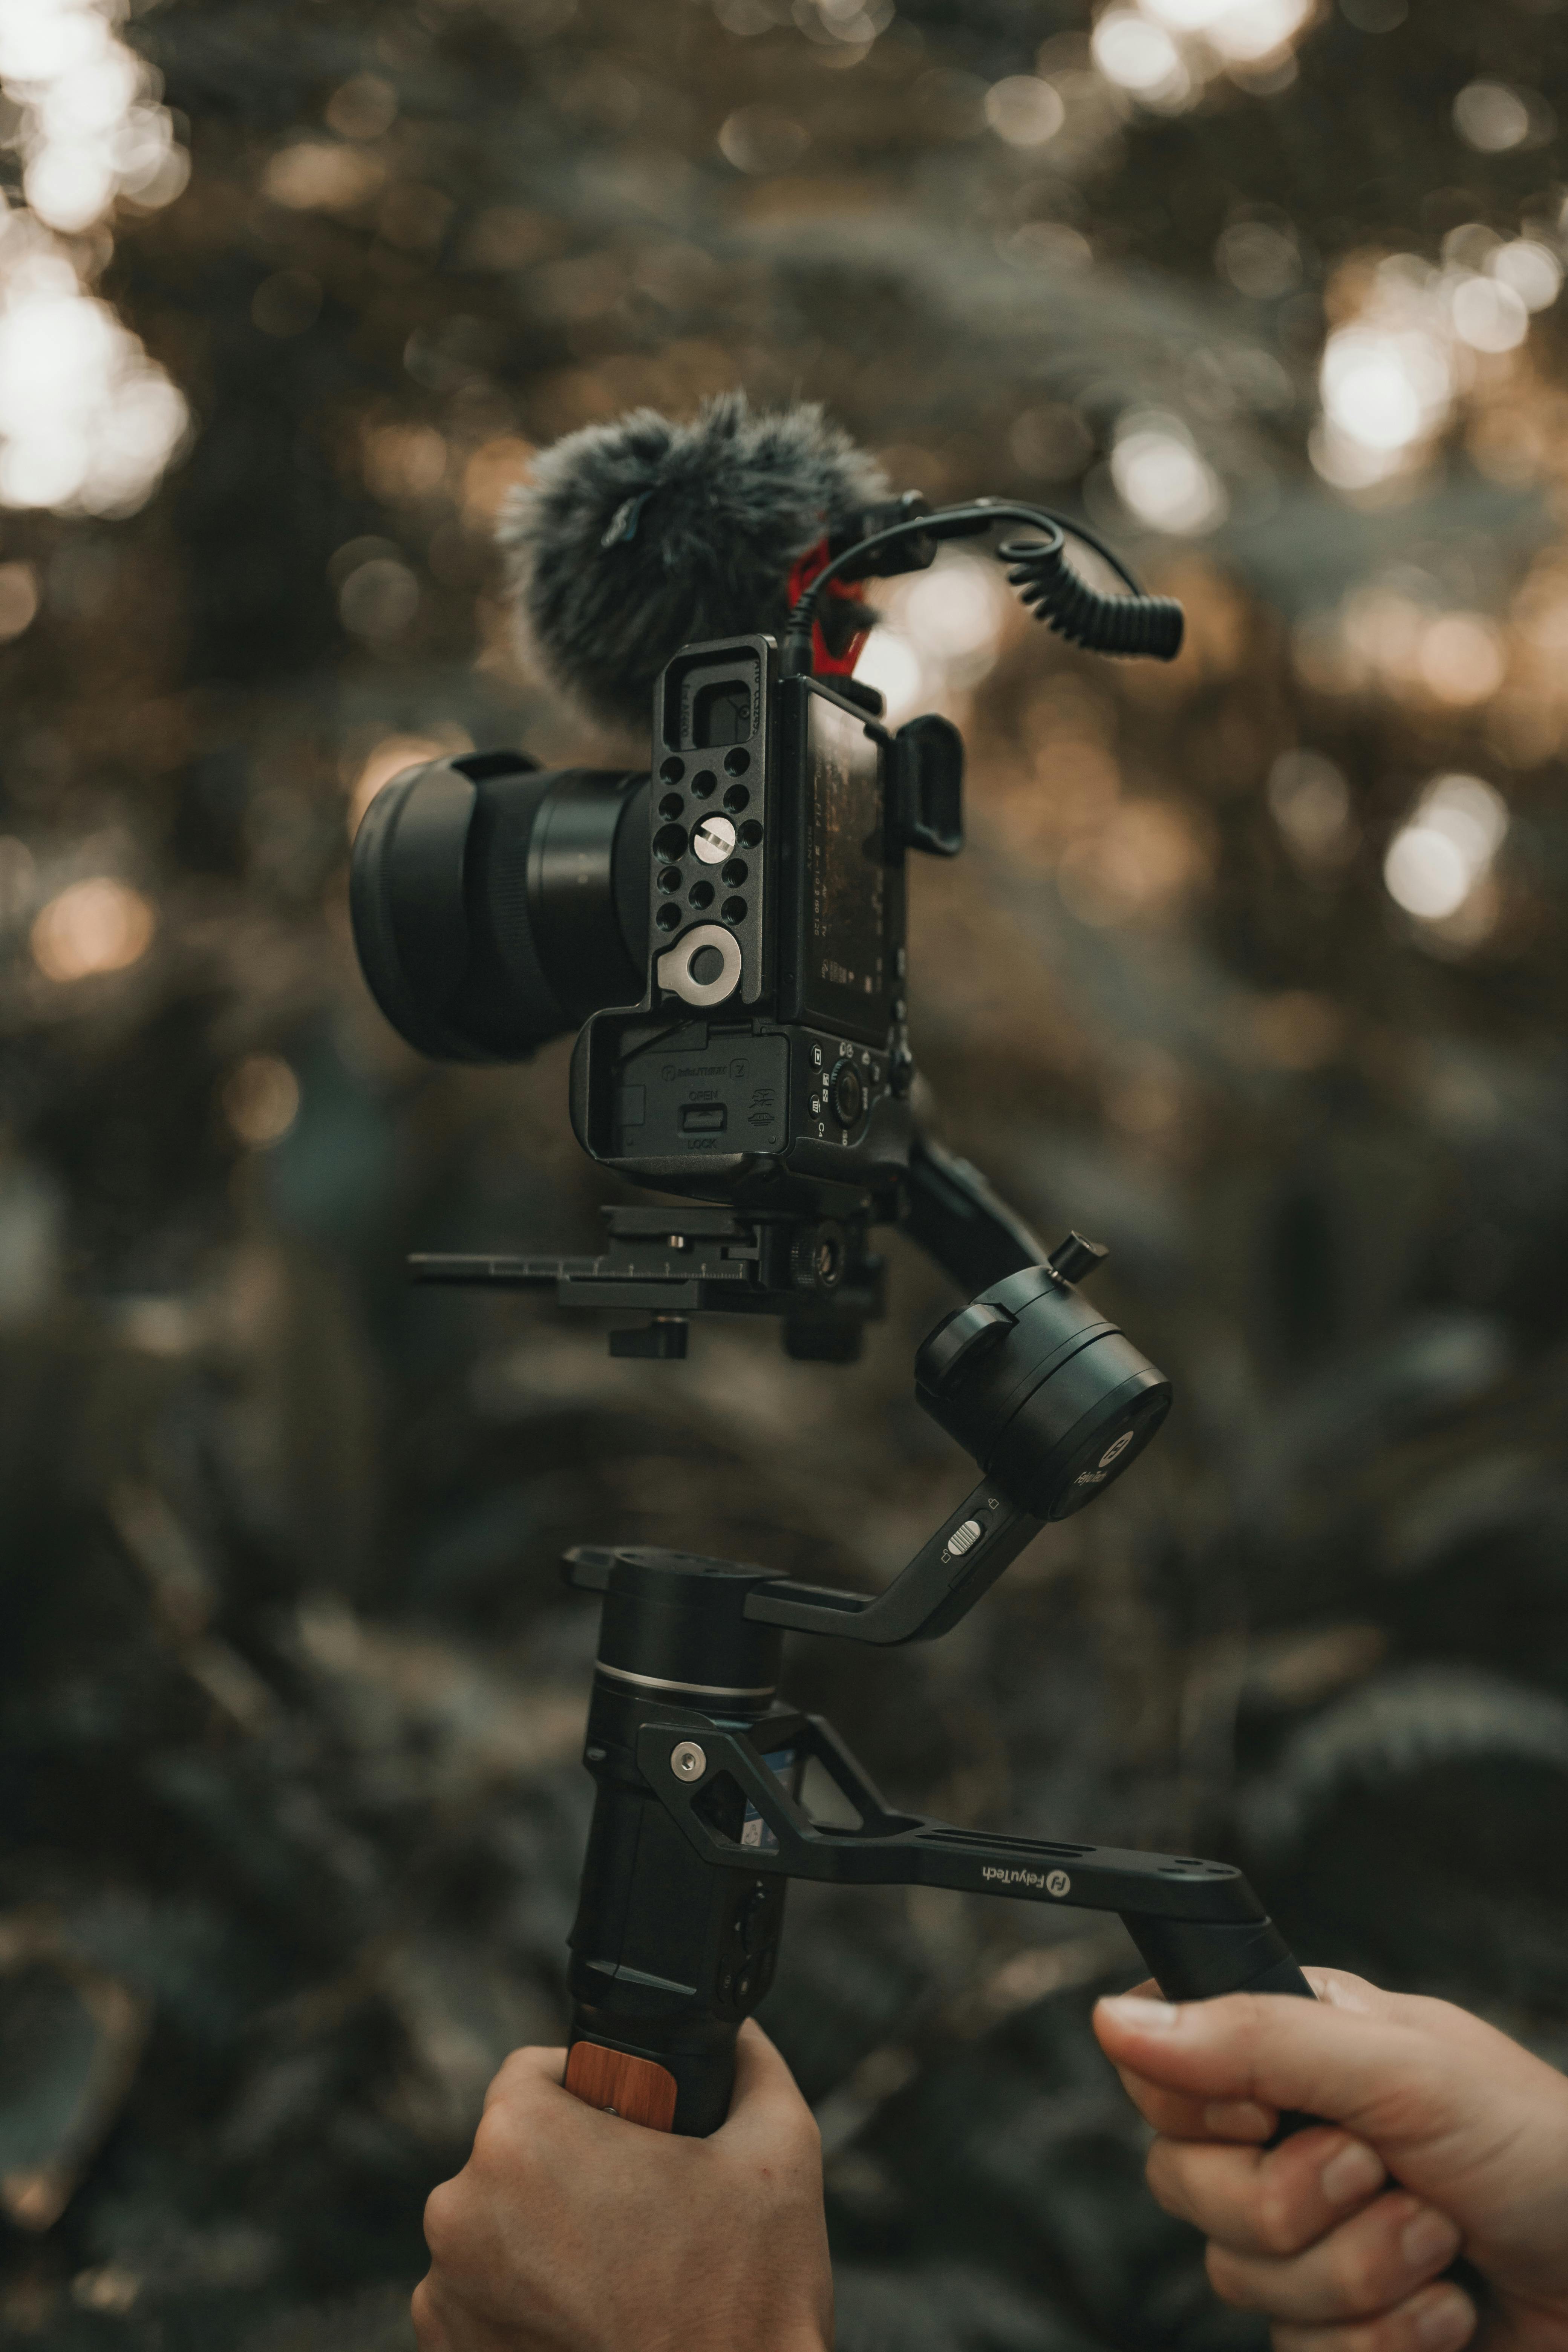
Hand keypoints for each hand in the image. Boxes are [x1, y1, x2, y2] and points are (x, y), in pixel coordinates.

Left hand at [413, 2021, 832, 2351]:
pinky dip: (524, 2305)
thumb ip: (751, 2064)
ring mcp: (446, 2298)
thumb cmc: (747, 2300)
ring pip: (497, 2229)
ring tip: (621, 2275)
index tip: (632, 2131)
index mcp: (520, 2140)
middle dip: (570, 2168)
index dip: (590, 2092)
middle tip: (640, 2209)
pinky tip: (588, 2320)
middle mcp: (459, 2213)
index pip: (532, 2075)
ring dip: (544, 2239)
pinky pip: (481, 2300)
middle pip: (512, 2154)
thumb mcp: (780, 2151)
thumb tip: (742, 2033)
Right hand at [1093, 1970, 1567, 2351]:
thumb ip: (1257, 2038)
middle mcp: (1290, 2142)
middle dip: (1293, 2198)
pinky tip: (1447, 2312)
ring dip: (1359, 2272)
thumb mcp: (1403, 2070)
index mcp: (1294, 2054)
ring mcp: (1315, 2244)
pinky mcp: (1344, 2333)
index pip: (1161, 2070)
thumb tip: (1115, 2016)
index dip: (1197, 2101)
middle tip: (1380, 2173)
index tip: (1264, 2112)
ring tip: (1440, 2244)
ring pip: (1241, 2278)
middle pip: (1185, 2184)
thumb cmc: (1544, 2154)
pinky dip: (1385, 2340)